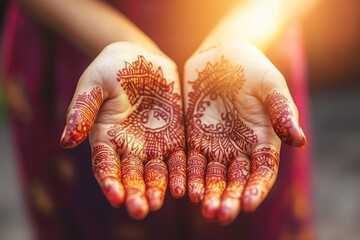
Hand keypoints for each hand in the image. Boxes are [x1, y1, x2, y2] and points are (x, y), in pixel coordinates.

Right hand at [60, 42, 185, 218]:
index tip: (116, 196)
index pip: (105, 165)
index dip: (110, 181)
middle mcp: (128, 146)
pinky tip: (184, 187)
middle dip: (135, 193)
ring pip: (155, 172)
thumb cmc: (110, 69)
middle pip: (131, 175)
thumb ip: (82, 111)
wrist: (140, 58)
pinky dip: (180, 173)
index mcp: (105, 137)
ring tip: (159, 203)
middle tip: (139, 210)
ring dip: (157, 189)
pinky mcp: (174, 135)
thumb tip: (66, 141)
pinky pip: (178, 158)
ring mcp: (152, 142)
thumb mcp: (92, 86)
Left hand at [183, 42, 305, 223]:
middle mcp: (240, 148)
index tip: (247, 203)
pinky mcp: (195, 138)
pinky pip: (192, 161)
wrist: (221, 55)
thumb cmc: (251, 67)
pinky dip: (189, 176)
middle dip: (228, 198)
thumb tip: (299, 142)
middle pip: (236, 180)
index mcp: (263, 140)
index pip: (262, 172)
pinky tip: (184, 188)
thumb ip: (282, 111)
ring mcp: (217, 145)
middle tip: (219, 214)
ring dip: (208, 193)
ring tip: (202, 208)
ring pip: (213, 176)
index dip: (256, 188)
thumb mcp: (270, 85)